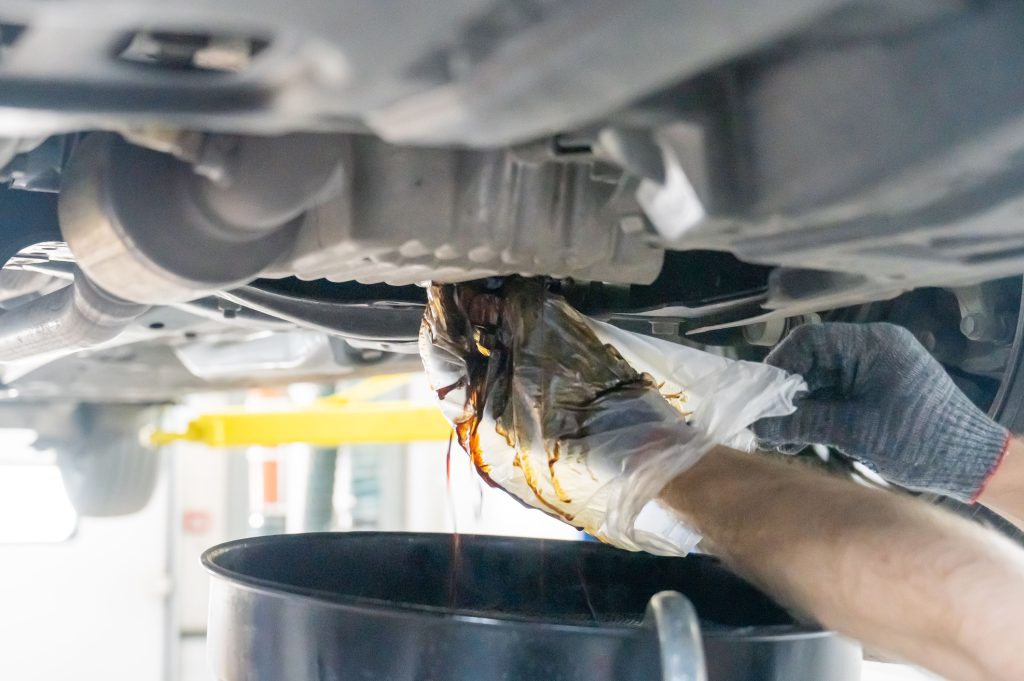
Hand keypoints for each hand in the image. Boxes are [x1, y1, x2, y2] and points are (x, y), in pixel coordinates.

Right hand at [752, 323, 1009, 501]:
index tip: (760, 395)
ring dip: (798, 408)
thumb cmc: (924, 440)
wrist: (971, 464)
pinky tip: (799, 438)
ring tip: (781, 438)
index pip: (810, 341)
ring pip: (820, 382)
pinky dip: (815, 415)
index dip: (779, 366)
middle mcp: (873, 351)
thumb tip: (760, 425)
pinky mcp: (876, 392)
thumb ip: (803, 423)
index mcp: (874, 345)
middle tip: (765, 422)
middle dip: (786, 393)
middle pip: (812, 361)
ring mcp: (875, 372)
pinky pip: (835, 396)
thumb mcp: (856, 431)